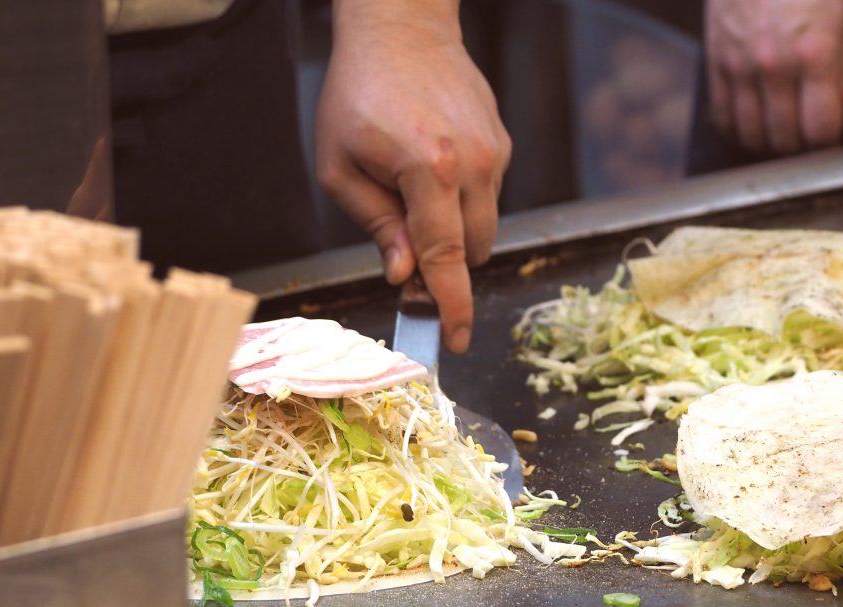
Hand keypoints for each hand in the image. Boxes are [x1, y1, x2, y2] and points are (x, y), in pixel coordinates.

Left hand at [316, 0, 510, 352]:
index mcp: (427, 169)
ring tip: (415, 196)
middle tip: (407, 256)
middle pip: (473, 251)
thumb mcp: (341, 166)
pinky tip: (433, 170)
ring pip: (485, 227)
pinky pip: (489, 196)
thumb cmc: (359, 91)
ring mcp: (493, 152)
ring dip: (455, 233)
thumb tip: (403, 273)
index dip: (452, 306)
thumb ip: (377, 226)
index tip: (455, 339)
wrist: (402, 28)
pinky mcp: (501, 144)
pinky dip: (464, 202)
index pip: (447, 258)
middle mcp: (472, 163)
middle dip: (445, 265)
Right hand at [705, 0, 842, 155]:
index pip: (820, 130)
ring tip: (782, 132)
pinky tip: (754, 124)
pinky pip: (723, 119)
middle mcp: (774, 67)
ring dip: (768, 143)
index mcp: (814, 54)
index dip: (829, 142)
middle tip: (808, 134)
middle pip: (784, 141)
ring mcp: (740, 68)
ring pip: (751, 137)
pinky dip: (739, 130)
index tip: (833, 136)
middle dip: (800, 146)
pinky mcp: (716, 65)